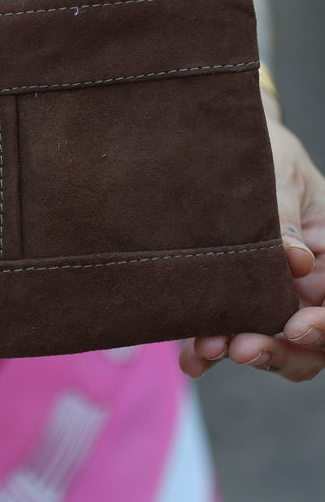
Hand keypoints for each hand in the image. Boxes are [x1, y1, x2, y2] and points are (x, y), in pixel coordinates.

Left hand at [181, 99, 324, 382]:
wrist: (220, 141)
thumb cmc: (263, 150)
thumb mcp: (278, 173)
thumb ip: (285, 217)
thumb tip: (296, 260)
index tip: (298, 326)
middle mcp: (307, 282)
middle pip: (310, 337)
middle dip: (281, 349)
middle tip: (245, 348)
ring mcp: (270, 295)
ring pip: (269, 342)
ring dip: (241, 351)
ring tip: (208, 348)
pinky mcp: (231, 301)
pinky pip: (226, 335)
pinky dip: (210, 350)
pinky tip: (191, 359)